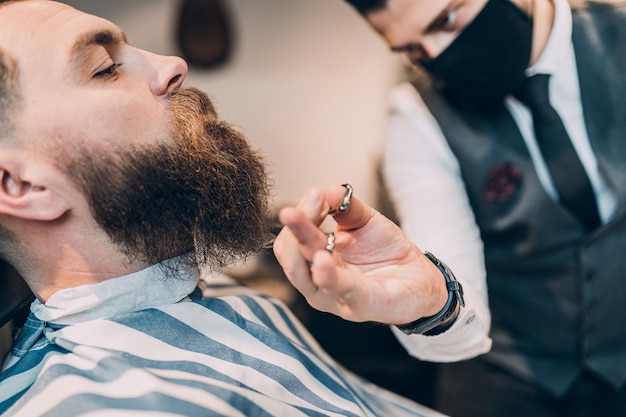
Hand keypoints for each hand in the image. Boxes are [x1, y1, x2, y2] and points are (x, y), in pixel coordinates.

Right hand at [273, 185, 448, 324]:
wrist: (421, 277)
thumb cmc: (387, 253)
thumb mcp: (366, 221)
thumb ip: (347, 207)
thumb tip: (331, 191)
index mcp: (315, 262)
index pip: (291, 241)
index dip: (299, 217)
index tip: (314, 194)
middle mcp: (318, 283)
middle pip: (292, 257)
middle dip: (297, 226)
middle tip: (313, 197)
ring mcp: (336, 298)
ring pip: (308, 276)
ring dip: (304, 245)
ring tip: (302, 219)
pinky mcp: (362, 306)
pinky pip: (342, 290)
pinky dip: (329, 276)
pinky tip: (323, 259)